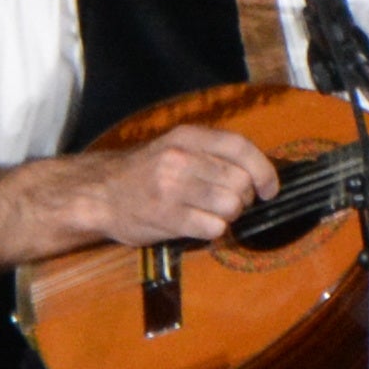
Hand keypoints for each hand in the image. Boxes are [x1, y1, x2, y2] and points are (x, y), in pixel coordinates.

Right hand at [64, 122, 275, 250]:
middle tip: (228, 203)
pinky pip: (214, 228)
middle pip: (239, 181)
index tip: (269, 189)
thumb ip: (212, 154)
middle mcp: (180, 158)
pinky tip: (197, 226)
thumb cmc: (145, 172)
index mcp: (187, 136)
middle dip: (242, 198)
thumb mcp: (176, 147)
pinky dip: (213, 231)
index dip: (263, 169)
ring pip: (231, 206)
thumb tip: (259, 173)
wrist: (99, 193)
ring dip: (228, 215)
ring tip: (210, 214)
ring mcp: (172, 187)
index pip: (240, 147)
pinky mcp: (166, 216)